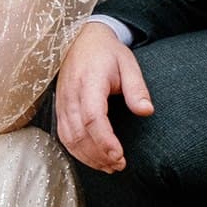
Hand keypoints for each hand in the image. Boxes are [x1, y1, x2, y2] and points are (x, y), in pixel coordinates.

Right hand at [53, 22, 152, 172]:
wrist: (82, 39)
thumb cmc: (107, 52)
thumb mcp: (128, 63)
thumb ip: (137, 88)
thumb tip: (147, 111)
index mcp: (89, 81)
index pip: (93, 116)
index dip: (104, 140)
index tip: (119, 155)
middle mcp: (71, 94)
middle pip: (79, 133)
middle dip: (99, 154)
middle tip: (120, 165)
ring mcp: (62, 102)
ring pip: (69, 138)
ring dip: (89, 157)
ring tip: (110, 167)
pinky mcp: (60, 109)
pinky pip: (64, 136)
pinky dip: (78, 152)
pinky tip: (94, 159)